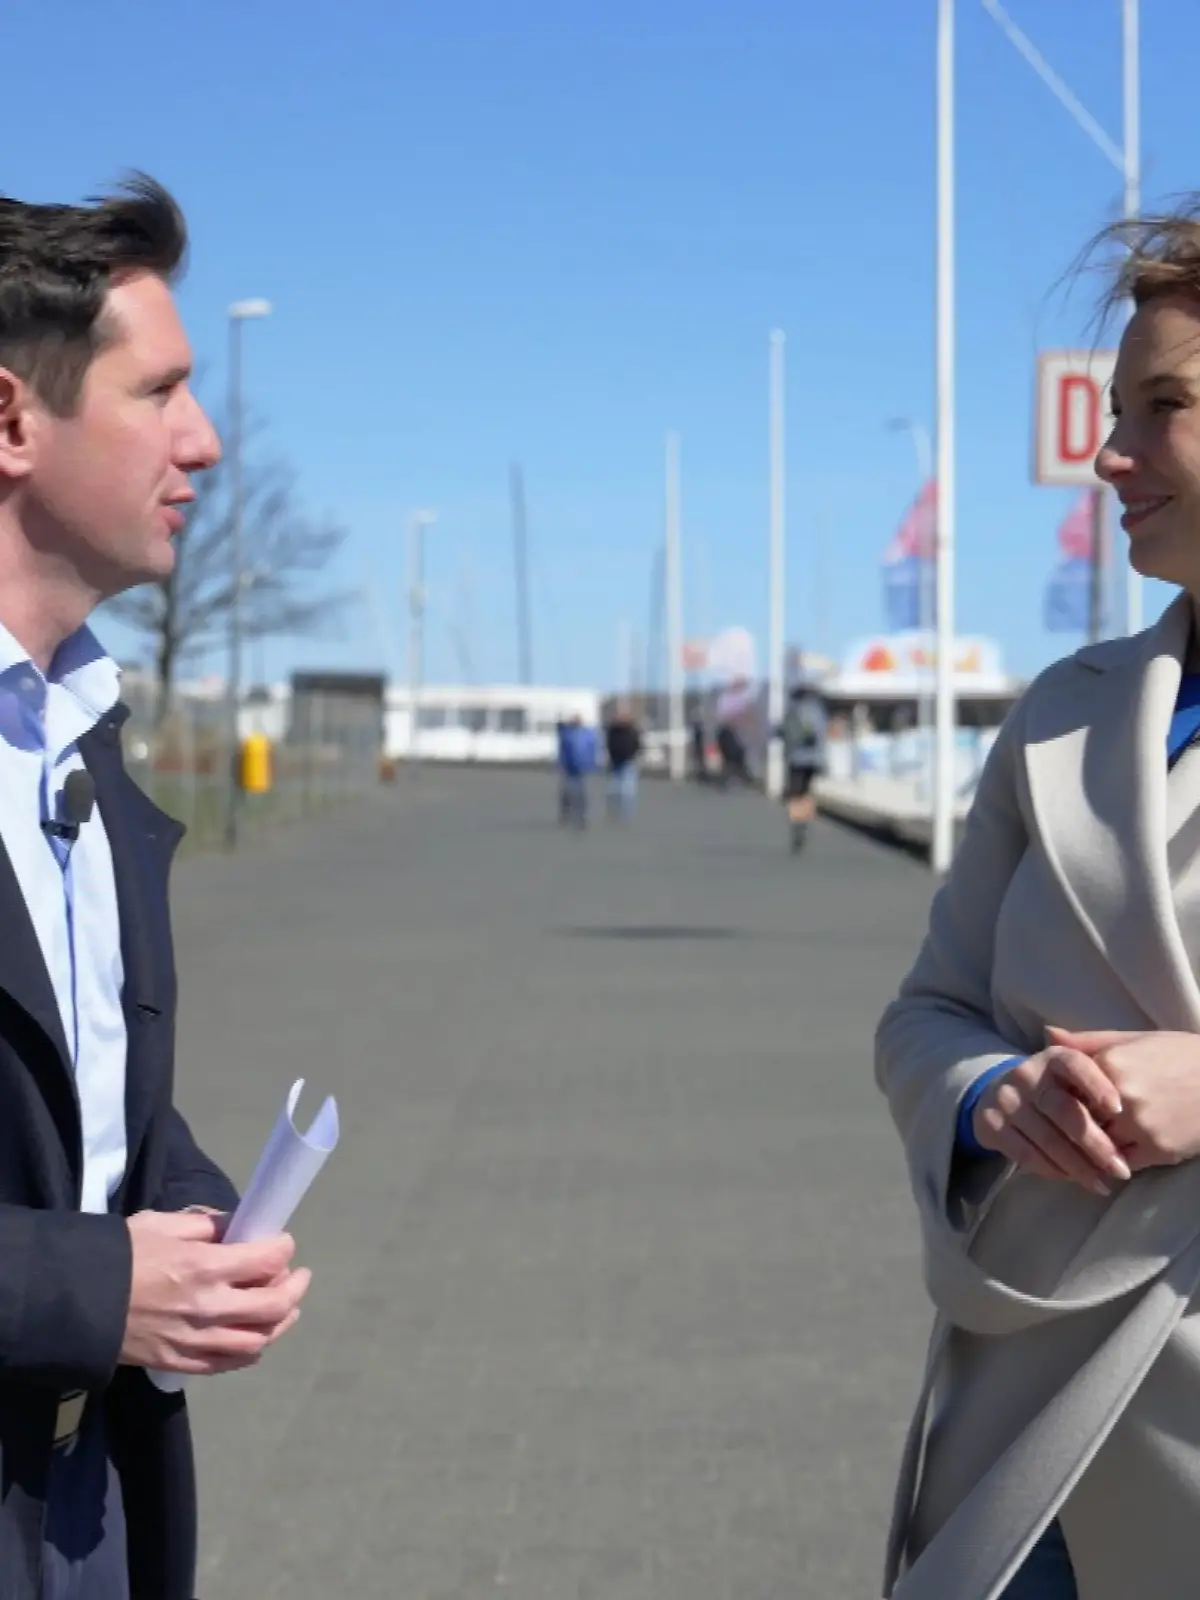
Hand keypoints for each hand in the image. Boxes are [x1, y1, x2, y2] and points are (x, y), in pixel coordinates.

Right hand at [121, 1210, 311, 1375]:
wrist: (74, 1301)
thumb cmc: (118, 1255)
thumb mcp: (161, 1224)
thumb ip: (205, 1226)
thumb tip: (237, 1228)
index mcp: (202, 1266)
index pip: (266, 1259)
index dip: (282, 1247)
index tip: (283, 1241)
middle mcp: (207, 1307)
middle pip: (273, 1305)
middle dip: (295, 1287)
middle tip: (299, 1275)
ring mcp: (196, 1340)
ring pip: (258, 1340)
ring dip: (281, 1322)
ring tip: (286, 1307)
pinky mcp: (181, 1362)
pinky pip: (230, 1363)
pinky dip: (252, 1350)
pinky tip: (257, 1337)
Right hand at [971, 1043, 1130, 1193]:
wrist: (995, 1094)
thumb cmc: (1052, 1088)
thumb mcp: (1073, 1075)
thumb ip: (1099, 1076)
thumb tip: (1127, 1090)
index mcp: (1052, 1058)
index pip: (1075, 1065)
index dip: (1097, 1085)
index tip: (1119, 1109)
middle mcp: (1026, 1074)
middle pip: (1064, 1111)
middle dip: (1096, 1144)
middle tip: (1120, 1169)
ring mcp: (1006, 1100)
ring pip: (1047, 1139)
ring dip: (1078, 1166)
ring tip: (1102, 1184)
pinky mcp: (991, 1125)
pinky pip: (1027, 1154)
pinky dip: (1053, 1170)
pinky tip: (1072, 1179)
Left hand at [1048, 1026, 1199, 1172]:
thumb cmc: (1177, 1054)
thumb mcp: (1133, 1039)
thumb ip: (1088, 1041)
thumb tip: (1047, 1034)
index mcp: (1110, 1064)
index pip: (1065, 1088)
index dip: (1059, 1098)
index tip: (1052, 1104)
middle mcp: (1120, 1096)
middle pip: (1077, 1119)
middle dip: (1069, 1126)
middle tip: (1058, 1133)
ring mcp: (1140, 1125)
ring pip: (1096, 1146)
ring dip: (1088, 1149)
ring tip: (1081, 1150)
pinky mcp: (1158, 1150)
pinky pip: (1120, 1163)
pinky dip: (1110, 1164)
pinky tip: (1106, 1161)